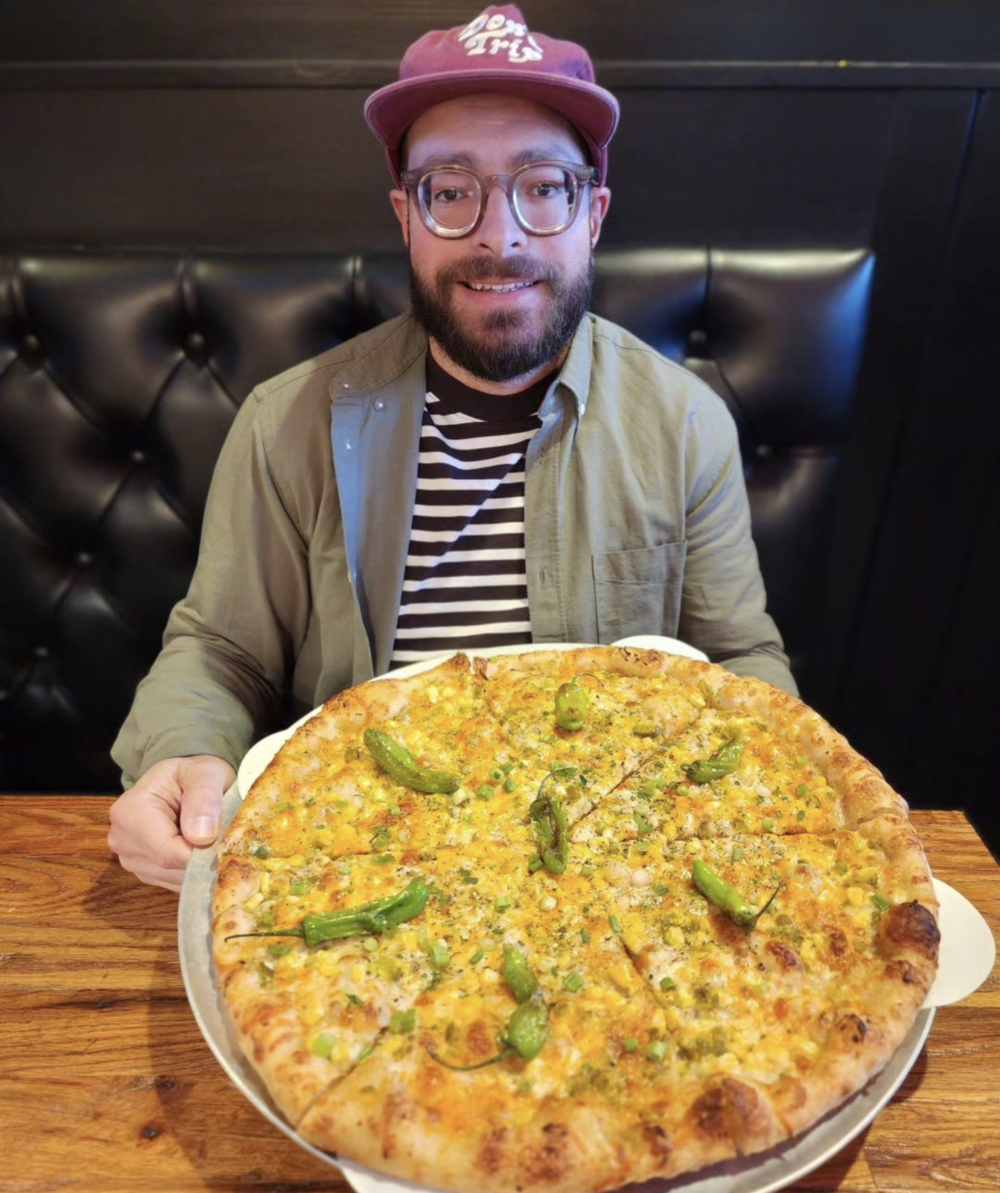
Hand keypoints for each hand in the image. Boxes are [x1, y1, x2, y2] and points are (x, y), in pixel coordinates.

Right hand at [107, 754, 235, 892]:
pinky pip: (173, 883)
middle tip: (221, 835)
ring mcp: (129, 859)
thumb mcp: (206, 773)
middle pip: (170, 868)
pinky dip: (192, 872)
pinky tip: (198, 849)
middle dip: (201, 859)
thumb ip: (205, 798)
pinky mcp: (143, 871)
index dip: (201, 853)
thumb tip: (202, 836)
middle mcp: (122, 840)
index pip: (168, 852)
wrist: (183, 780)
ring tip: (207, 837)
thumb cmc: (194, 773)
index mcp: (130, 813)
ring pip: (174, 879)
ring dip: (198, 866)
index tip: (224, 840)